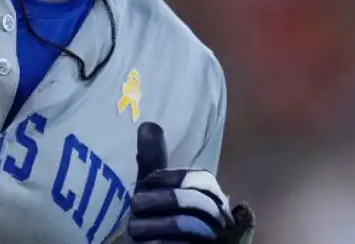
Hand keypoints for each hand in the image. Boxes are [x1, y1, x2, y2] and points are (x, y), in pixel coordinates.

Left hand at [126, 122, 254, 242]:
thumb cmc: (155, 219)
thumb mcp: (152, 190)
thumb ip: (153, 161)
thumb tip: (148, 124)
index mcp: (211, 196)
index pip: (202, 179)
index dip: (173, 177)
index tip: (146, 180)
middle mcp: (220, 218)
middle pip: (199, 203)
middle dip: (162, 201)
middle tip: (134, 206)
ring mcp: (214, 239)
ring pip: (189, 227)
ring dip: (155, 226)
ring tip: (135, 228)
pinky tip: (147, 243)